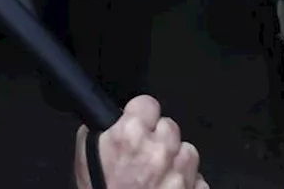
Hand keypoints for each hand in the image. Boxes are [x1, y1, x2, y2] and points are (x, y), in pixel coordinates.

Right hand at [75, 96, 206, 188]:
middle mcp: (158, 150)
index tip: (138, 124)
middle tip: (145, 155)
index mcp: (130, 134)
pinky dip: (187, 184)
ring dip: (176, 160)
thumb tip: (112, 120)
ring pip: (188, 151)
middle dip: (159, 138)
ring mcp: (178, 174)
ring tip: (158, 175)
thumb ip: (103, 130)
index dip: (141, 114)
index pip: (148, 103)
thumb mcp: (85, 154)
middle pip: (170, 126)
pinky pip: (198, 179)